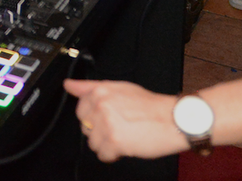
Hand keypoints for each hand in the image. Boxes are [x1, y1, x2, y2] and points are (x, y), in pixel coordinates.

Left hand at [65, 80, 185, 161]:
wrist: (172, 119)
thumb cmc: (150, 105)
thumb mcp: (119, 88)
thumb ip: (90, 87)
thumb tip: (69, 85)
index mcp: (100, 91)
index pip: (80, 109)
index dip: (94, 117)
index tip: (106, 118)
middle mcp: (101, 106)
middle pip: (85, 127)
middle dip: (100, 131)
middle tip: (119, 127)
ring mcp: (107, 124)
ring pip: (93, 143)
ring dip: (107, 144)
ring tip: (124, 136)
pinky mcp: (115, 141)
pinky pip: (103, 155)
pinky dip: (113, 155)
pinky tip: (126, 145)